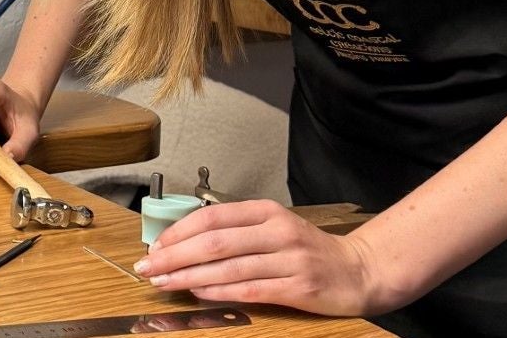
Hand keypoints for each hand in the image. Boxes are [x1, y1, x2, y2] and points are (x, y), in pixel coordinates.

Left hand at [136, 200, 406, 316]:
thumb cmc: (307, 251)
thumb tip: (184, 244)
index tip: (155, 245)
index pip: (212, 217)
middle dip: (175, 255)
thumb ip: (236, 232)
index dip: (179, 231)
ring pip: (228, 267)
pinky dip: (220, 292)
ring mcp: (289, 259)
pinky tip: (199, 294)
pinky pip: (250, 289)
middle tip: (149, 267)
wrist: (357, 270)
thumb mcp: (272, 228)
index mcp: (266, 212)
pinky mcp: (298, 287)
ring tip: (165, 283)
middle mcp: (277, 231)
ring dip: (190, 277)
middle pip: (214, 242)